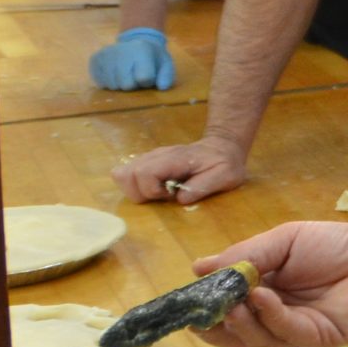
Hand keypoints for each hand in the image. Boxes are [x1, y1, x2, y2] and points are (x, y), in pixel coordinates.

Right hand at [89, 27, 175, 91]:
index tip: (148, 75)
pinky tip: (114, 73)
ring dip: (120, 84)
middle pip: (126, 84)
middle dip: (132, 84)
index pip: (143, 78)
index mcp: (142, 50)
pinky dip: (107, 82)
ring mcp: (106, 54)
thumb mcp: (165, 64)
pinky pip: (99, 81)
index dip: (147, 81)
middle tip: (134, 75)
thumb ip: (167, 76)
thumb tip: (162, 87)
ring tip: (125, 73)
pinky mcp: (95, 58)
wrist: (136, 41)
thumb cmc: (152, 57)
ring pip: (112, 85)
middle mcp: (121, 50)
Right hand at [114, 134, 246, 203]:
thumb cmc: (225, 163)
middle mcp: (157, 155)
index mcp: (175, 158)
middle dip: (141, 193)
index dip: (152, 191)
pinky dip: (137, 186)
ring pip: (122, 174)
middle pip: (125, 175)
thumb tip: (180, 199)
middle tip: (164, 195)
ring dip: (136, 190)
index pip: (144, 172)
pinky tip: (157, 188)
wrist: (222, 147)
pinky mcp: (148, 162)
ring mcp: (150, 157)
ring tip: (160, 192)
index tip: (170, 195)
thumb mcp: (225, 176)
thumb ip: (203, 186)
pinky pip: (128, 175)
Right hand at [190, 220, 347, 346]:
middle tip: (202, 314)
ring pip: (260, 339)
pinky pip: (290, 334)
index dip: (207, 310)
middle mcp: (278, 318)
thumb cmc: (336, 244)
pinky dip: (272, 317)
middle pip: (238, 334)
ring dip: (242, 322)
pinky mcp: (322, 338)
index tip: (185, 305)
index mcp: (265, 295)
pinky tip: (264, 298)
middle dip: (218, 326)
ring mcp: (299, 331)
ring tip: (233, 303)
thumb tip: (198, 267)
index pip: (228, 311)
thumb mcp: (282, 242)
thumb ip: (245, 255)